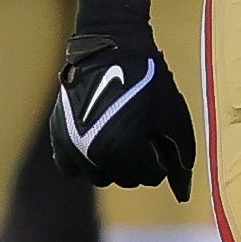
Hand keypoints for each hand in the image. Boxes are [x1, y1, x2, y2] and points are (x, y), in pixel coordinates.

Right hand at [49, 0, 195, 197]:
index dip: (160, 156)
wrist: (111, 46)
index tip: (158, 134)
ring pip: (100, 177)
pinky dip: (84, 161)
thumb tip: (182, 195)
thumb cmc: (149, 80)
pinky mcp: (58, 135)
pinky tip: (96, 142)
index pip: (151, 177)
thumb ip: (182, 157)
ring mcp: (72, 146)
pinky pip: (71, 168)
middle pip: (126, 179)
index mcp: (124, 151)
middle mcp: (94, 155)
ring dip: (113, 163)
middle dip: (139, 161)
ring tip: (120, 134)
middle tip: (141, 132)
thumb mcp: (174, 117)